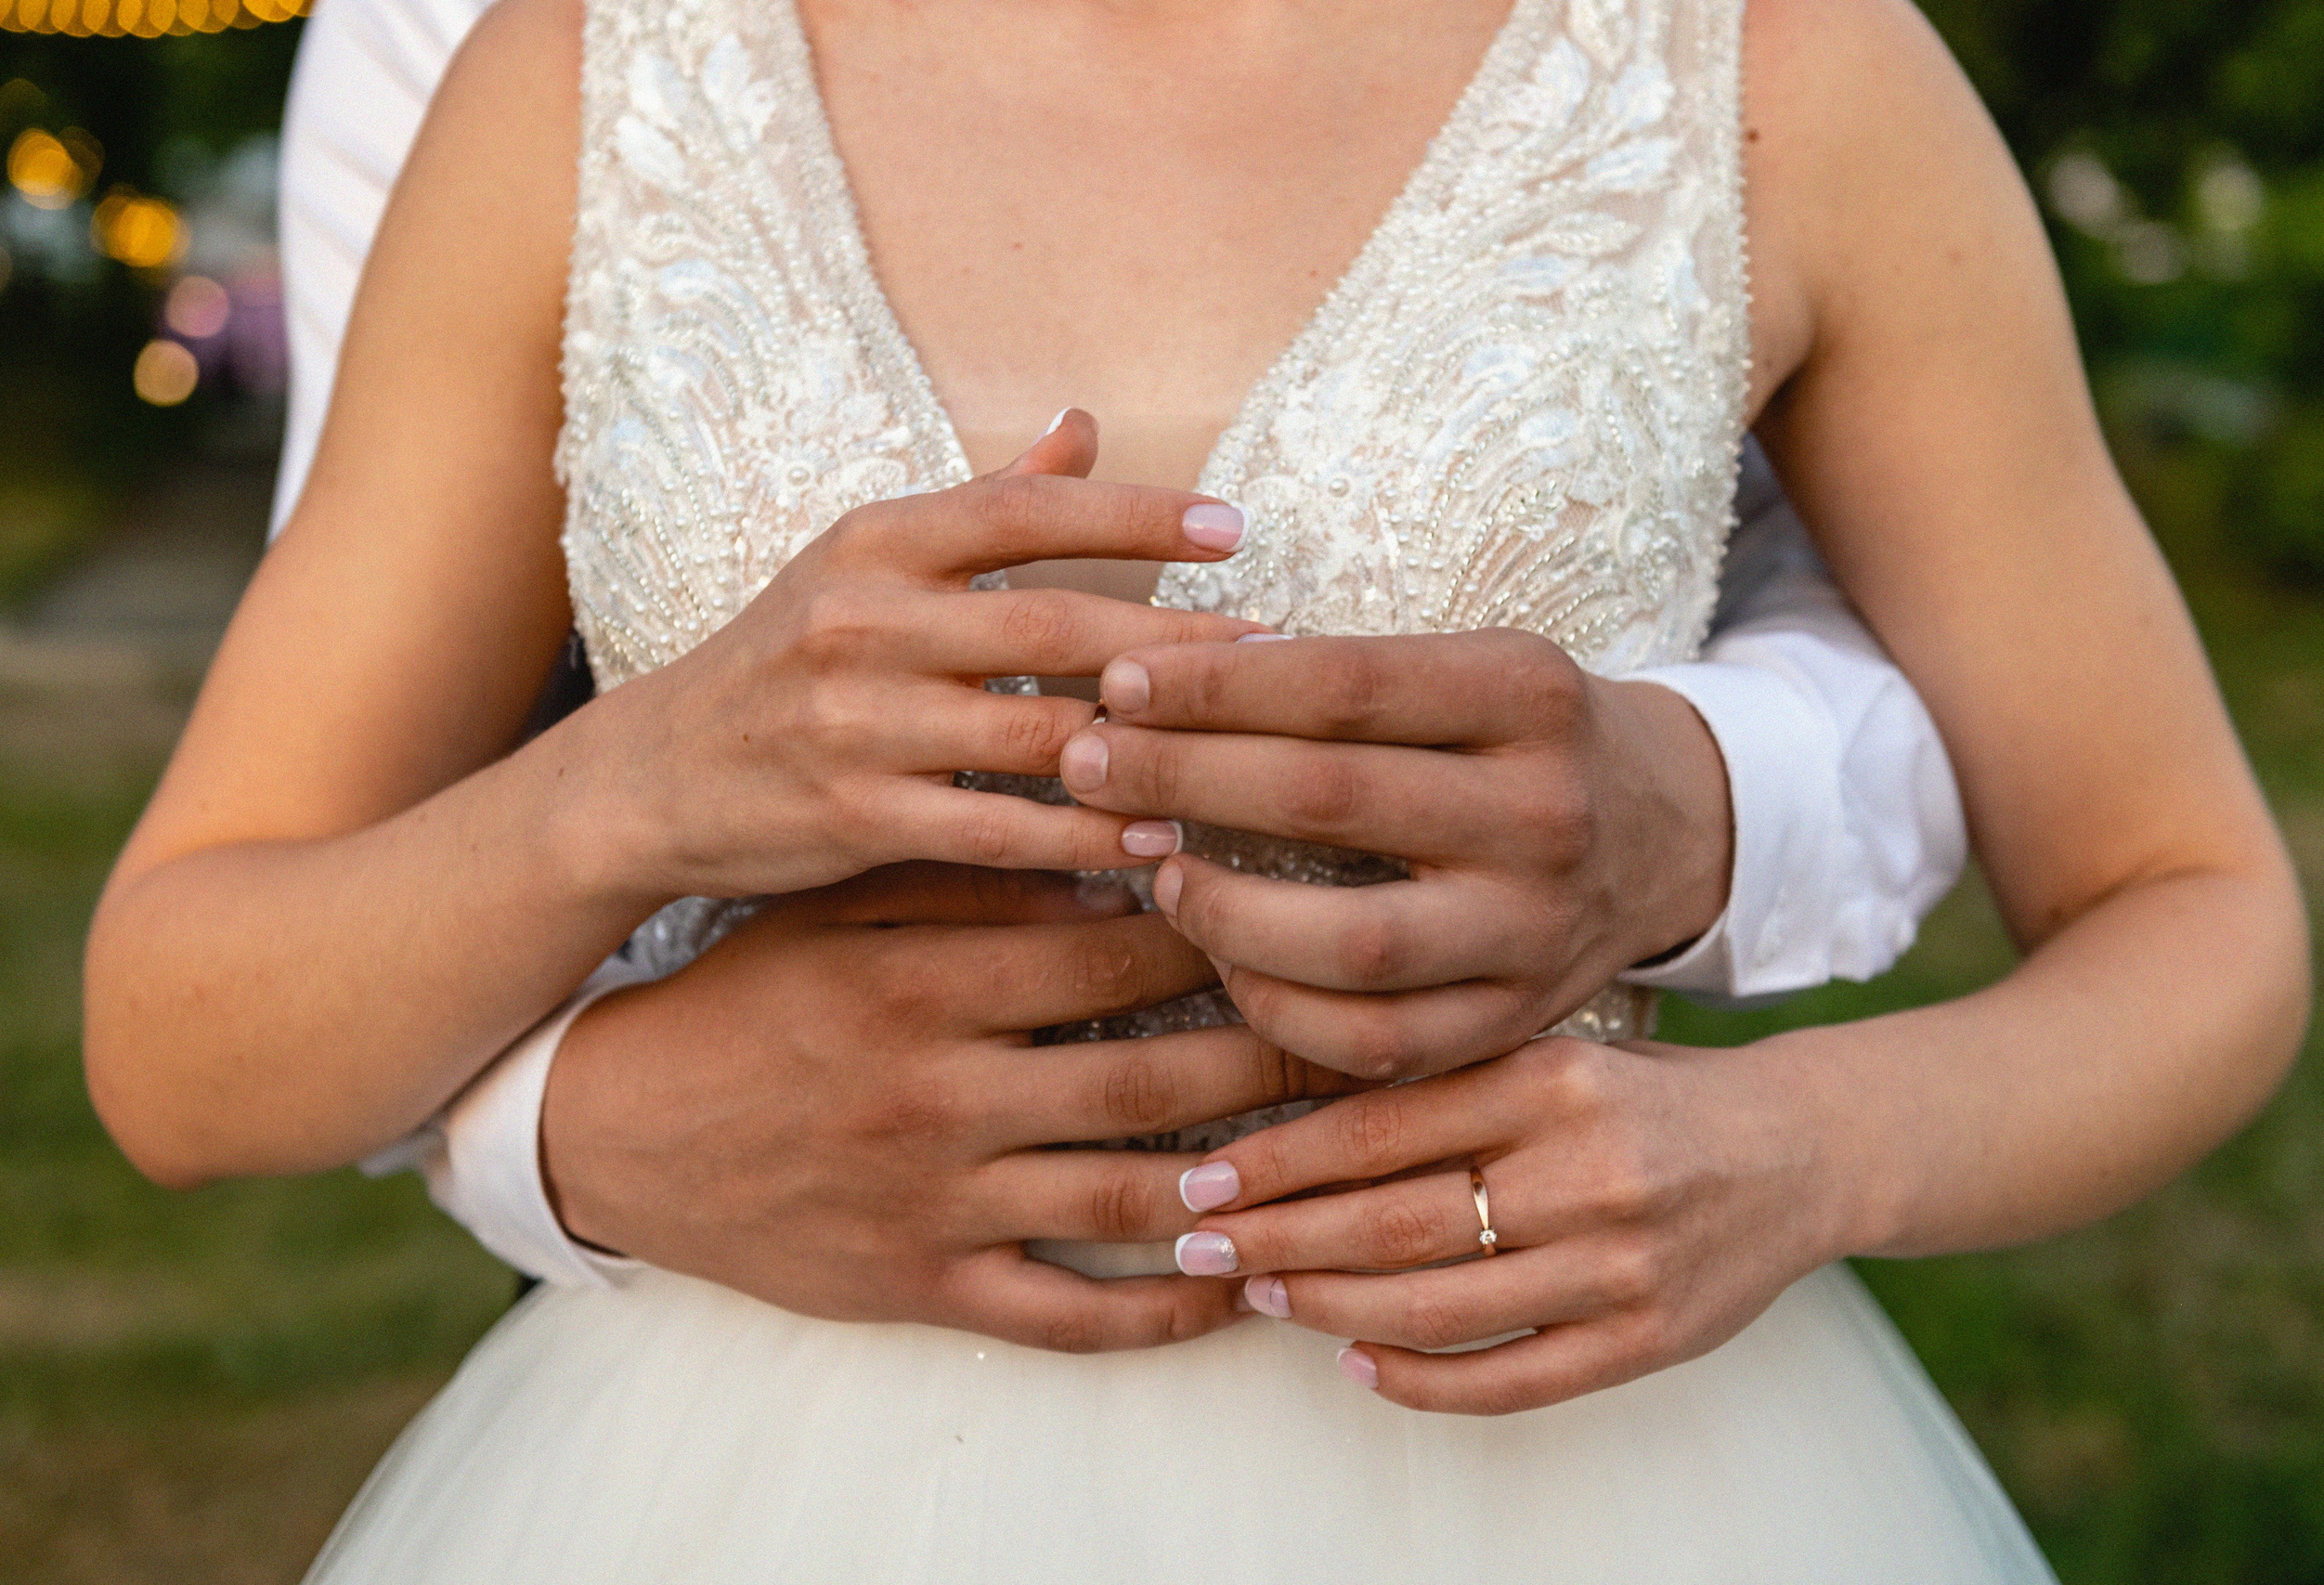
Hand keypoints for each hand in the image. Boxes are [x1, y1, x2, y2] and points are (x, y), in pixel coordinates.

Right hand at [540, 861, 1363, 1352]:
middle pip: (1156, 1074)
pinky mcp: (921, 1286)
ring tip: (1341, 1155)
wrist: (614, 1132)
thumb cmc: (744, 1000)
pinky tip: (1237, 1291)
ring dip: (1249, 1183)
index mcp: (927, 981)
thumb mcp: (840, 913)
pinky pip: (1065, 1315)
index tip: (1313, 915)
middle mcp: (942, 1092)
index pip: (1122, 952)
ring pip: (1132, 1199)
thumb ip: (972, 884)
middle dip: (1278, 1054)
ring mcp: (937, 1201)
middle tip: (1375, 1034)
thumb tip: (1119, 860)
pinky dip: (1159, 1314)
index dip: (1233, 934)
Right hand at [579, 413, 1265, 901]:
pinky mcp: (854, 816)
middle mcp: (863, 620)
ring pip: (1037, 730)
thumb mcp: (868, 563)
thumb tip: (1084, 423)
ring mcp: (855, 722)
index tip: (1237, 527)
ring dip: (1149, 744)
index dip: (1137, 514)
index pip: (1026, 509)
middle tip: (1281, 653)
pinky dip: (1085, 835)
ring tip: (1244, 751)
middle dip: (1178, 639)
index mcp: (876, 543)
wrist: (653, 776)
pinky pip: (997, 828)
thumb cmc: (786, 659)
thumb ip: (983, 501)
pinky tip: (1158, 836)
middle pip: (1053, 621)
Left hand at [1056, 630, 1731, 1077]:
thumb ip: (1333, 679)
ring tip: (1151, 869)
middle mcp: (1547, 812)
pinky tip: (1221, 961)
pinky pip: (1371, 1043)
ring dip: (1222, 911)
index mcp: (1529, 693)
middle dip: (1184, 779)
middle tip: (1085, 765)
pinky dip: (1275, 1008)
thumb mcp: (1464, 668)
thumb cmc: (1516, 736)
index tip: (1117, 681)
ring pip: (1351, 943)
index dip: (1215, 685)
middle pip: (1332, 800)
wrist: (1665, 831)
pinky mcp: (1514, 1022)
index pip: (1345, 683)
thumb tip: (1144, 687)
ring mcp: (1537, 931)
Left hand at [1167, 1036, 1858, 1412]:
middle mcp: (1585, 1167)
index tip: (1204, 1179)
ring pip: (1437, 1306)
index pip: (1380, 1127)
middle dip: (1279, 1239)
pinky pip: (1510, 1380)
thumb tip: (1292, 1129)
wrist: (1803, 1149)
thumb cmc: (1647, 1096)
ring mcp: (1618, 1263)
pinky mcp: (1647, 1339)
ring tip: (1262, 1296)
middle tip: (1198, 1244)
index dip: (1277, 1161)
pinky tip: (1357, 1365)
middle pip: (1393, 1219)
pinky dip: (1420, 1381)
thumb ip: (1450, 1087)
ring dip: (1330, 1308)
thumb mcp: (1554, 1055)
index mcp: (1552, 1078)